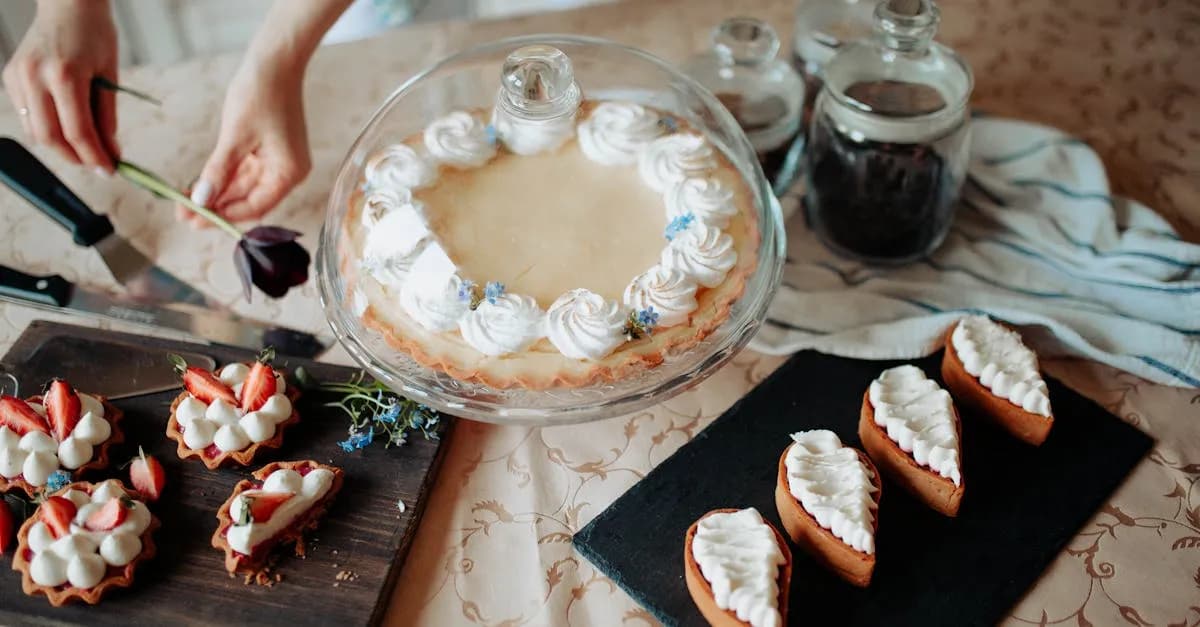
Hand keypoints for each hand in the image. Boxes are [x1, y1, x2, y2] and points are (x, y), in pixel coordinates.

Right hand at [2, 0, 118, 171]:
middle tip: (97, 163)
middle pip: (51, 138)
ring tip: (84, 147)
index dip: (95, 157)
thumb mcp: (110, 73)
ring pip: (36, 131)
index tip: (110, 170)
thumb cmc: (94, 33)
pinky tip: (65, 126)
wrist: (68, 4)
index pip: (78, 132)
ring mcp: (19, 77)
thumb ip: (107, 116)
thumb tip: (111, 151)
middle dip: (76, 158)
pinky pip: (27, 116)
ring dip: (61, 147)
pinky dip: (47, 128)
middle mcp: (36, 77)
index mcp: (65, 75)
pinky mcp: (11, 76)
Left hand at [182, 59, 310, 226]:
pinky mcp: (266, 151)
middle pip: (248, 200)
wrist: (275, 62)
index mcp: (288, 173)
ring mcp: (276, 162)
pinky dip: (222, 179)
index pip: (255, 206)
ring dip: (216, 195)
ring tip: (185, 203)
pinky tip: (199, 186)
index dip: (224, 216)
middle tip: (183, 215)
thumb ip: (218, 171)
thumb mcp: (235, 136)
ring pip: (243, 188)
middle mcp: (286, 172)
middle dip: (216, 207)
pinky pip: (243, 173)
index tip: (194, 220)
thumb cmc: (261, 94)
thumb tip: (200, 201)